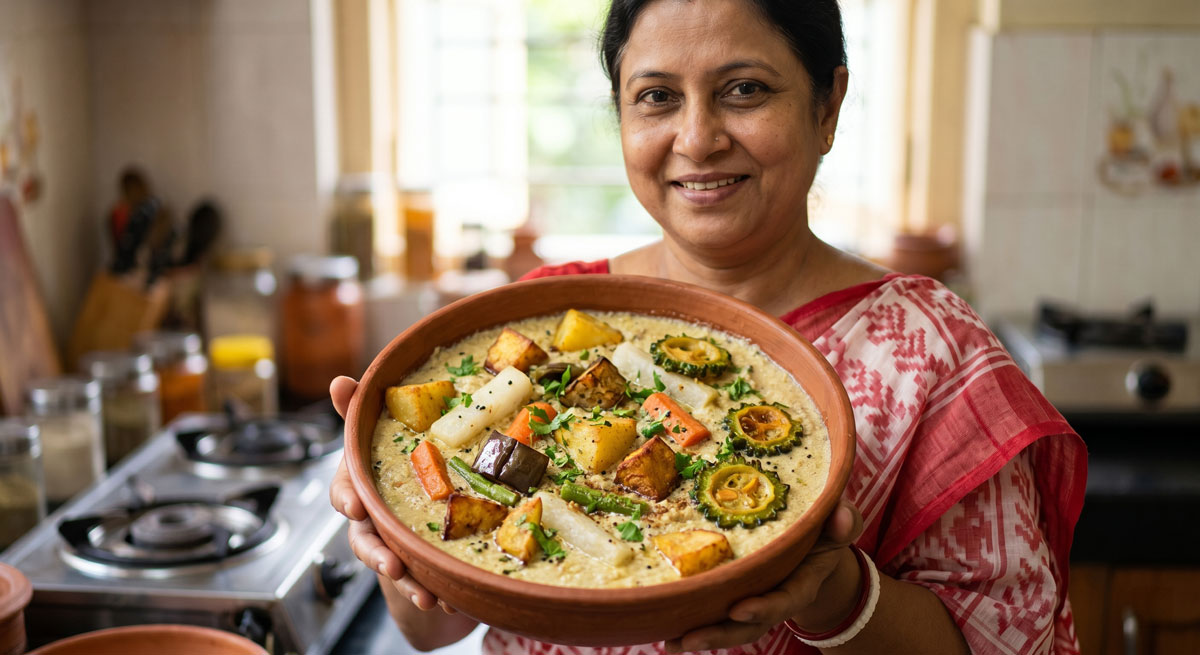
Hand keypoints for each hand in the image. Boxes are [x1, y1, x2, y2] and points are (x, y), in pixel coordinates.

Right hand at [328, 376, 455, 613]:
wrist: (416, 502)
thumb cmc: (394, 461)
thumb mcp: (383, 433)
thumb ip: (361, 410)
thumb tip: (339, 381)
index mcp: (363, 482)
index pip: (344, 489)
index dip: (346, 498)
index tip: (353, 506)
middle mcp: (372, 516)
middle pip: (364, 538)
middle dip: (376, 554)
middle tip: (391, 563)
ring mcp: (391, 542)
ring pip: (391, 565)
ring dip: (405, 582)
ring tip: (425, 595)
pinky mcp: (415, 563)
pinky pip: (418, 581)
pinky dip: (429, 591)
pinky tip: (447, 599)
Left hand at [664, 499, 865, 651]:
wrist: (813, 545)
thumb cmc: (823, 529)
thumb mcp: (837, 521)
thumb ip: (843, 520)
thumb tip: (843, 516)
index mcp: (801, 581)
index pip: (786, 599)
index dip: (765, 607)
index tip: (739, 610)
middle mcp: (774, 597)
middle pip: (749, 625)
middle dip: (721, 634)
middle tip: (691, 638)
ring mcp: (752, 600)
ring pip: (728, 627)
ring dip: (700, 636)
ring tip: (669, 643)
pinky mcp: (732, 596)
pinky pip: (712, 613)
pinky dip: (689, 624)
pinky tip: (663, 632)